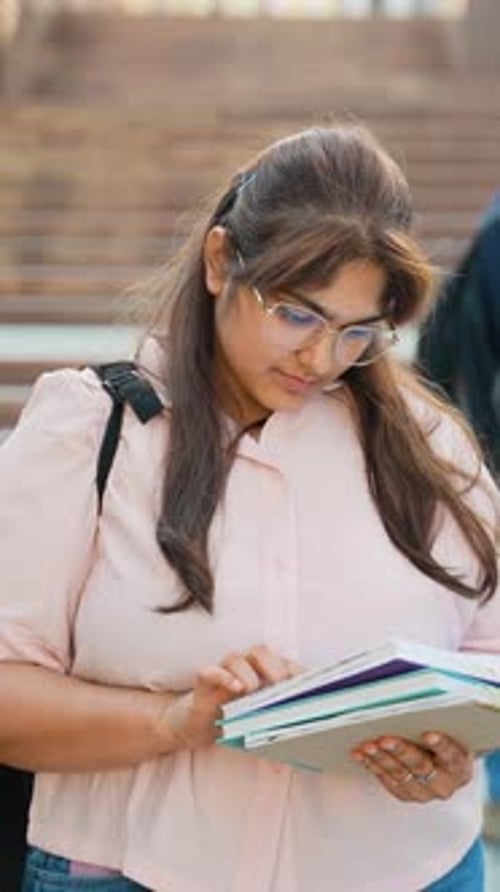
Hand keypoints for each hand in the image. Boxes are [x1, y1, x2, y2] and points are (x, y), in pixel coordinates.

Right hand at [162, 645, 301, 751]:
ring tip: (251, 691)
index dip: (298, 672)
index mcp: (263, 674)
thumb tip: (287, 764)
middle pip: (261, 652)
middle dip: (275, 668)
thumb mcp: (254, 730)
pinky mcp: (203, 681)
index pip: (284, 664)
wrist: (195, 724)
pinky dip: (223, 676)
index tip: (309, 687)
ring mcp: (223, 672)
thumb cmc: (230, 720)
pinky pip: (210, 671)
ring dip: (248, 674)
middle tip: (282, 688)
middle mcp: (244, 667)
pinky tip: (234, 688)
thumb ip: (269, 740)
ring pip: (236, 658)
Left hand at [350, 732, 473, 802]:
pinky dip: (372, 765)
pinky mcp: (406, 795)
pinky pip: (387, 781)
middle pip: (421, 766)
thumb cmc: (444, 738)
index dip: (440, 745)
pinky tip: (361, 754)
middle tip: (384, 739)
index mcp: (460, 766)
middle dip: (401, 751)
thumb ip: (436, 723)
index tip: (428, 734)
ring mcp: (424, 793)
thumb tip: (412, 703)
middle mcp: (444, 784)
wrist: (443, 761)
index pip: (452, 756)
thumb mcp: (449, 731)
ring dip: (381, 759)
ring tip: (367, 746)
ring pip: (400, 775)